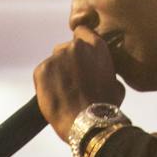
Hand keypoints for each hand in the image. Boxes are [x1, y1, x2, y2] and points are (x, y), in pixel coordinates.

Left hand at [33, 25, 124, 140]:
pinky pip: (42, 73)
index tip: (78, 56)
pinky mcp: (42, 69)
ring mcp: (57, 57)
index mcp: (96, 46)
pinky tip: (54, 96)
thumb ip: (104, 69)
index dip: (79, 43)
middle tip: (71, 81)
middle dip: (67, 62)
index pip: (81, 31)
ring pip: (53, 61)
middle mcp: (75, 47)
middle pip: (65, 48)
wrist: (88, 124)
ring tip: (63, 92)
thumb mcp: (115, 83)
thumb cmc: (105, 107)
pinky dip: (45, 83)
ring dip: (56, 73)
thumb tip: (100, 72)